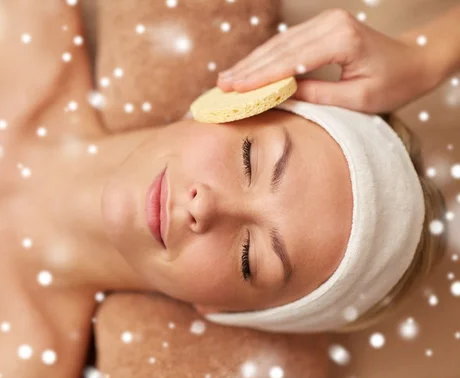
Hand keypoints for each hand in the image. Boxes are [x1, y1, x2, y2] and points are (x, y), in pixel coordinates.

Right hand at [217, 9, 440, 113]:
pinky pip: (287, 43)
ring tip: (227, 80)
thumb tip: (279, 95)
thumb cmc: (393, 83)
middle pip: (279, 49)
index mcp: (341, 39)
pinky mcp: (321, 26)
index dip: (259, 77)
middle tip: (221, 87)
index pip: (290, 61)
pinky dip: (265, 58)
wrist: (414, 60)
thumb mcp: (358, 99)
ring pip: (279, 44)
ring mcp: (325, 21)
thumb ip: (317, 95)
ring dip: (251, 62)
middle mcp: (330, 23)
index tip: (234, 90)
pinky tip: (247, 69)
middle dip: (248, 69)